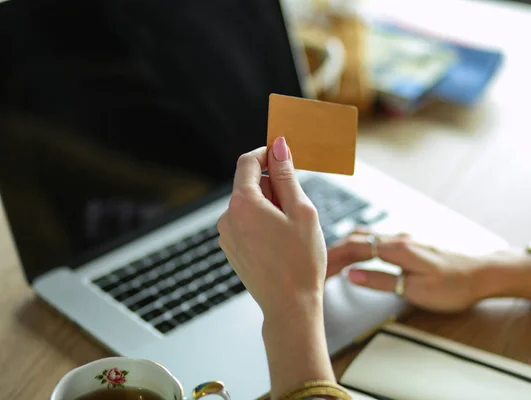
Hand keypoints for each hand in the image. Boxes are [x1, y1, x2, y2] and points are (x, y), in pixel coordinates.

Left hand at [218, 137, 334, 395]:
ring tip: (291, 230)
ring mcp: (226, 236)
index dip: (266, 153)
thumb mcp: (301, 210)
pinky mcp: (231, 250)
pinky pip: (245, 224)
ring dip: (269, 206)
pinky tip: (280, 243)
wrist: (290, 306)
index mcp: (243, 203)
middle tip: (297, 205)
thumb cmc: (301, 261)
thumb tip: (279, 145)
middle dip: (272, 185)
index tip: (283, 155)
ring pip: (248, 205)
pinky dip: (262, 222)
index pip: (247, 161)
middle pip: (248, 184)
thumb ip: (287, 175)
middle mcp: (227, 217)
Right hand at [327, 230, 488, 312]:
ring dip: (345, 248)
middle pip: (356, 240)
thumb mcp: (416, 290)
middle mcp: (398, 240)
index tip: (315, 266)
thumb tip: (352, 274)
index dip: (332, 257)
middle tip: (315, 265)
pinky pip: (375, 241)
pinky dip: (358, 247)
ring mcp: (403, 240)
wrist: (482, 275)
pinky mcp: (408, 246)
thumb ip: (382, 280)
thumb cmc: (453, 286)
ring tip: (329, 260)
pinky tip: (355, 253)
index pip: (354, 248)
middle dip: (333, 251)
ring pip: (365, 238)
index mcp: (397, 249)